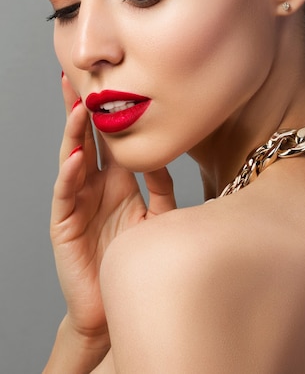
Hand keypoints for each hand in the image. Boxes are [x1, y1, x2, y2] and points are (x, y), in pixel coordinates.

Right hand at [50, 75, 176, 344]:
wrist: (118, 303)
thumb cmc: (137, 257)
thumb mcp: (158, 216)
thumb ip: (162, 185)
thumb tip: (163, 154)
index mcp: (119, 180)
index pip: (110, 137)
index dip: (108, 111)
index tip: (110, 79)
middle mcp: (96, 185)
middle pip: (86, 138)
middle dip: (81, 109)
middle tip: (77, 76)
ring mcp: (79, 201)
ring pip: (73, 159)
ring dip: (74, 133)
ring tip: (78, 107)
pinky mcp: (65, 224)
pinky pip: (67, 194)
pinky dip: (70, 175)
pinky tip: (76, 157)